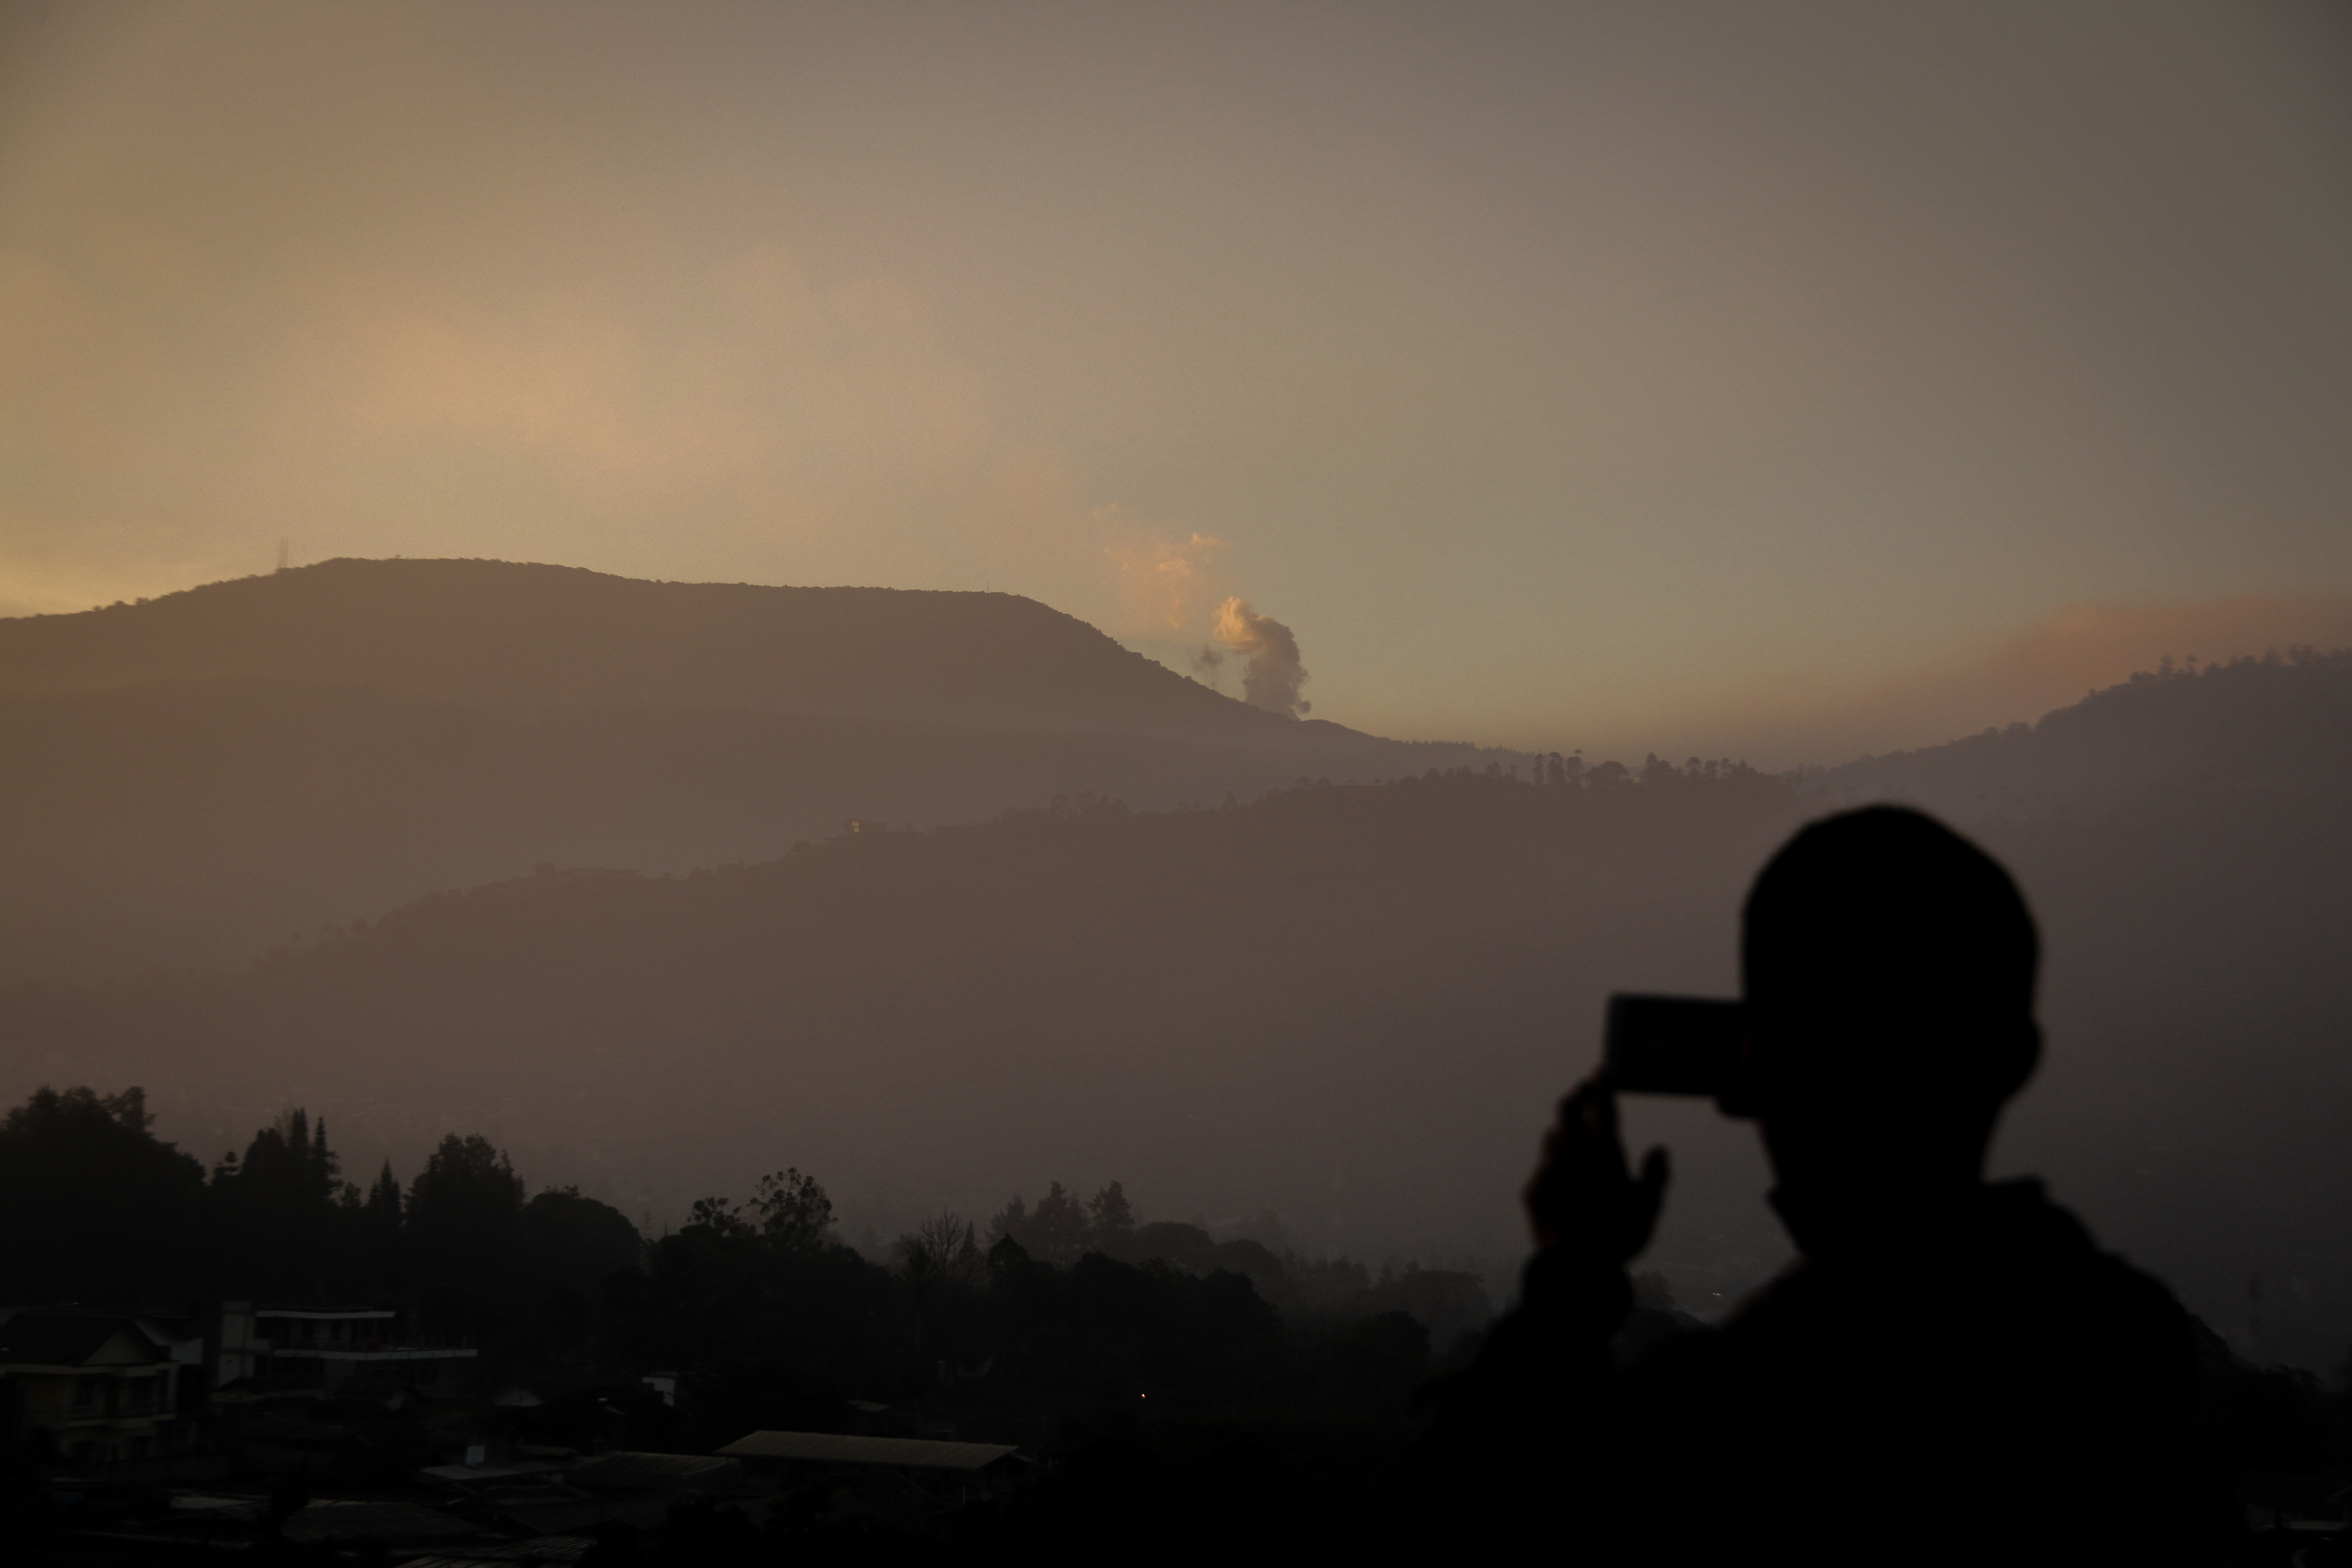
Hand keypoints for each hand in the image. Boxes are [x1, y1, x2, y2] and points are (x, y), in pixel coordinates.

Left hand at [1522, 1073, 1670, 1265]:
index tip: (1600, 1071)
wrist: (1573, 1265)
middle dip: (1577, 1095)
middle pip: (1568, 1109)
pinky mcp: (1532, 1188)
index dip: (1602, 1085)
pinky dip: (1554, 1161)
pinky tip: (1559, 1171)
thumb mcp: (1648, 1207)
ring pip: (1552, 1135)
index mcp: (1603, 1149)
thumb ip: (1655, 1175)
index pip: (1603, 1105)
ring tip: (1570, 1128)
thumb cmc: (1618, 1235)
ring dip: (1563, 1127)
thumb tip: (1659, 1149)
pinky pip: (1543, 1165)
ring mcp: (1547, 1168)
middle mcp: (1571, 1150)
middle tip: (1584, 1088)